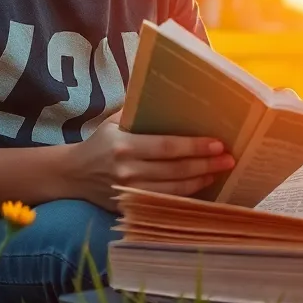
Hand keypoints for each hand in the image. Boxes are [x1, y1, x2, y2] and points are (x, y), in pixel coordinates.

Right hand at [67, 111, 235, 211]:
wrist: (74, 175)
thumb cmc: (99, 143)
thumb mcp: (113, 122)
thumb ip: (138, 111)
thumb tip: (171, 96)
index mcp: (124, 146)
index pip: (167, 147)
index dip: (194, 147)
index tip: (218, 144)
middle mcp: (128, 171)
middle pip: (175, 170)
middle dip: (206, 164)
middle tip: (229, 159)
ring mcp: (130, 193)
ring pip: (174, 189)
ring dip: (200, 181)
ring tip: (219, 171)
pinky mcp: (132, 207)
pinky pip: (165, 202)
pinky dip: (186, 195)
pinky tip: (201, 186)